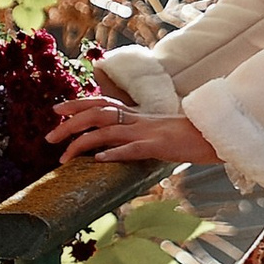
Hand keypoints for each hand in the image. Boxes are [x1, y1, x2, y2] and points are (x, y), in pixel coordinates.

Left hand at [49, 88, 218, 168]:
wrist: (215, 134)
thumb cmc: (187, 137)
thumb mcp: (157, 132)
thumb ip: (136, 135)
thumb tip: (114, 146)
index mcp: (137, 115)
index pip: (101, 102)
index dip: (77, 104)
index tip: (56, 111)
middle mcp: (138, 119)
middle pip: (97, 113)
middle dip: (69, 124)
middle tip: (48, 138)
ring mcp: (147, 131)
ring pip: (108, 130)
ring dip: (82, 142)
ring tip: (64, 157)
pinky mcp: (159, 146)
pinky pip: (133, 148)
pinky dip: (114, 153)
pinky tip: (99, 160)